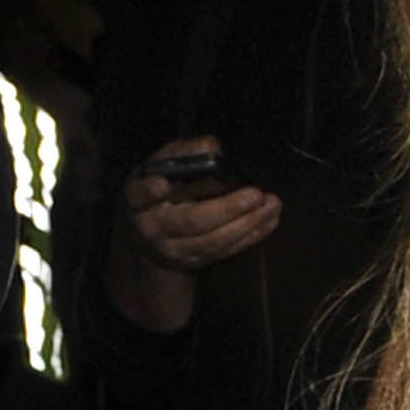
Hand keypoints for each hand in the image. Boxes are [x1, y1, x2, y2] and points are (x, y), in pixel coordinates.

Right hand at [121, 139, 281, 273]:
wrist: (145, 238)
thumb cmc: (157, 190)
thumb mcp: (161, 165)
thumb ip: (182, 154)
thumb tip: (213, 147)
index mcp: (137, 199)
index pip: (140, 194)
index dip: (150, 191)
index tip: (163, 184)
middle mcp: (153, 227)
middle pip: (190, 221)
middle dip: (226, 209)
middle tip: (256, 195)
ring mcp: (174, 250)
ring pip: (213, 241)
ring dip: (247, 225)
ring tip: (272, 206)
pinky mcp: (193, 263)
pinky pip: (224, 251)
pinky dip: (250, 237)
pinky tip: (268, 221)